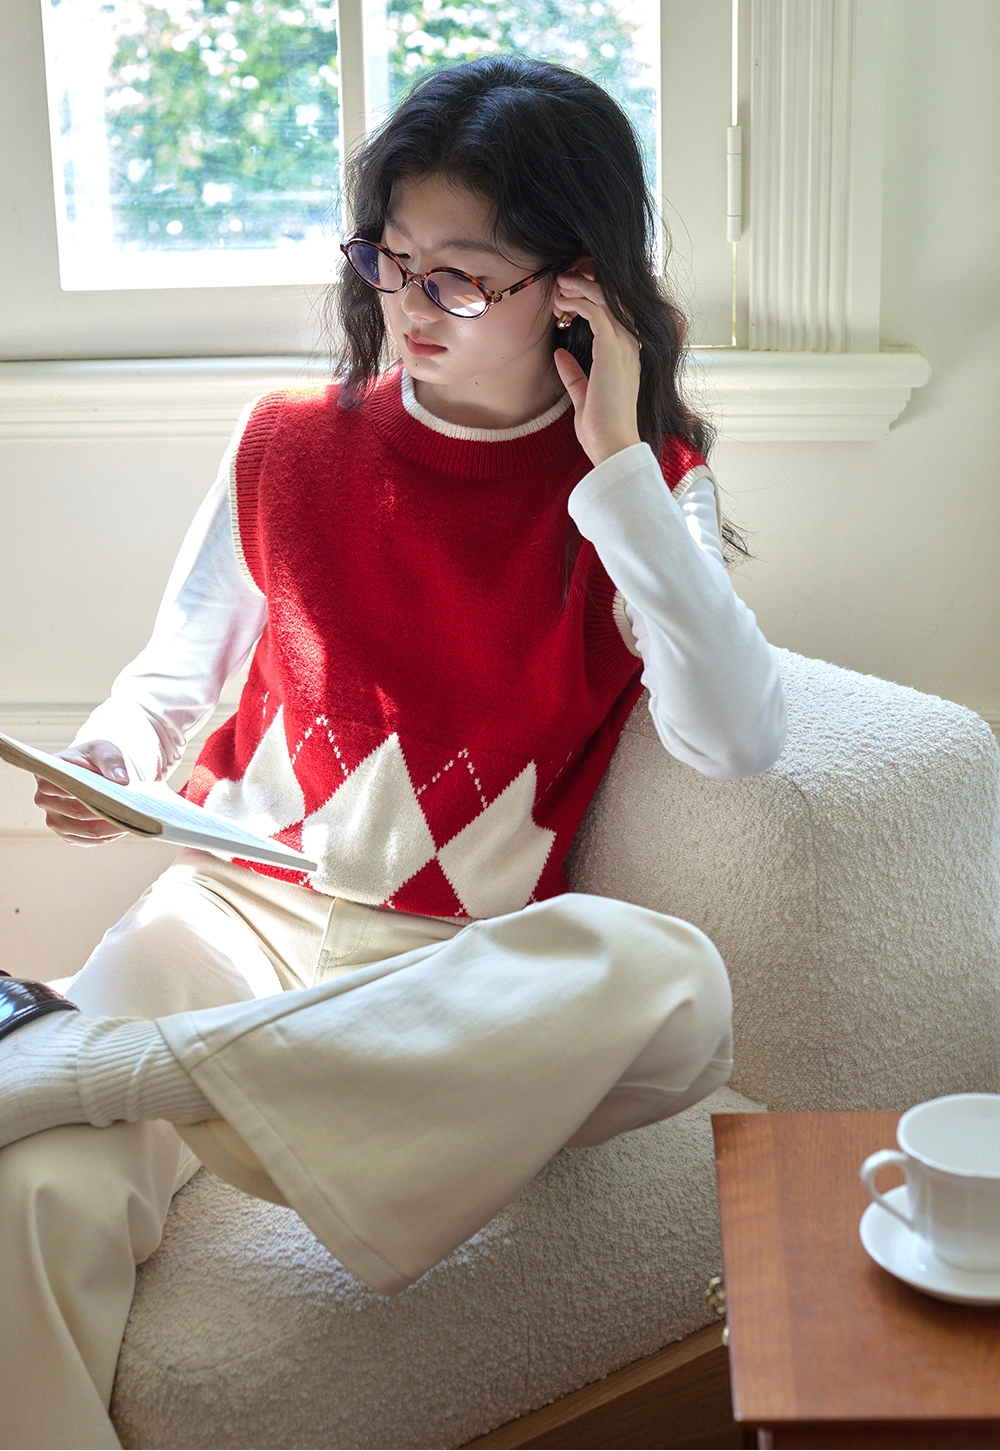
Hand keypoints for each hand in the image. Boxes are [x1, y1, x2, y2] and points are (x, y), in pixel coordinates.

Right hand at [34, 740, 130, 844]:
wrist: (104, 774)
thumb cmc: (99, 758)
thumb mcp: (105, 750)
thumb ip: (111, 760)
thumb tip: (121, 779)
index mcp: (48, 776)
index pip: (53, 786)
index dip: (77, 791)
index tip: (103, 791)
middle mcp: (46, 800)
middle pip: (73, 812)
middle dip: (101, 811)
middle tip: (127, 807)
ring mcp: (56, 820)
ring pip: (83, 830)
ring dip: (108, 827)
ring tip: (130, 817)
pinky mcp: (70, 835)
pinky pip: (89, 841)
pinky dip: (108, 835)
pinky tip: (122, 825)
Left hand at [551, 264, 641, 467]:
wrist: (612, 443)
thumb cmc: (601, 428)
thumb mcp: (583, 396)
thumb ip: (573, 374)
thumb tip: (559, 355)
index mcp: (624, 358)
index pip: (614, 316)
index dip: (592, 300)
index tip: (567, 298)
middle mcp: (628, 347)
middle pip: (612, 301)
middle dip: (588, 285)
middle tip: (563, 281)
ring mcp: (623, 346)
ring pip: (606, 300)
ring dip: (581, 287)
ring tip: (560, 284)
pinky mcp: (612, 348)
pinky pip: (597, 311)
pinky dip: (579, 301)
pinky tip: (562, 302)